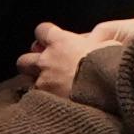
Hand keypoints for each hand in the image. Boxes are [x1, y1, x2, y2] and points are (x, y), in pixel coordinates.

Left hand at [16, 17, 133, 101]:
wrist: (105, 90)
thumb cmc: (108, 65)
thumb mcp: (108, 44)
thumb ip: (95, 42)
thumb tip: (94, 42)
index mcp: (61, 42)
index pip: (42, 30)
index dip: (46, 35)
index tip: (52, 40)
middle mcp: (47, 60)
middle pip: (24, 59)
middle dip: (31, 62)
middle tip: (44, 67)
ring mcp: (43, 82)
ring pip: (25, 81)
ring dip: (35, 82)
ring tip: (47, 88)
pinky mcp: (44, 100)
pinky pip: (34, 99)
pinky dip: (40, 99)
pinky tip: (50, 102)